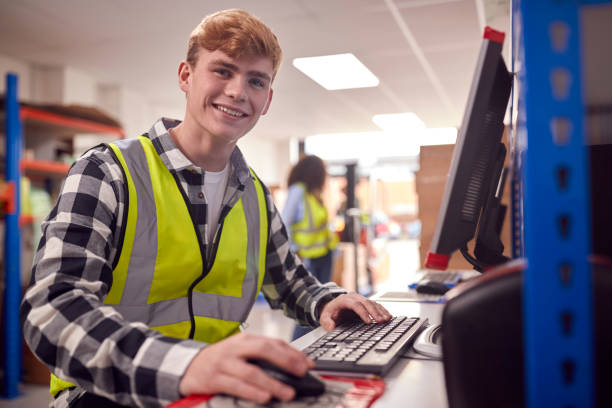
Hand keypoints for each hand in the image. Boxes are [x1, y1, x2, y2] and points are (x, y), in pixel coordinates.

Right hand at [179, 332, 314, 402]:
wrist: (188, 366)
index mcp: (245, 339)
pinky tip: (264, 398)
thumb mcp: (241, 352)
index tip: (309, 364)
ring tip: (288, 392)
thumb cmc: (222, 360)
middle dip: (286, 361)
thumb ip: (264, 357)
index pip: (274, 343)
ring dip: (272, 383)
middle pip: (264, 350)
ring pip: (252, 372)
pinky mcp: (214, 379)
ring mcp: (224, 363)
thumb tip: (295, 365)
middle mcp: (235, 348)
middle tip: (302, 373)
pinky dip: (252, 392)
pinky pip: (236, 386)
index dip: (294, 353)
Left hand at [319, 292, 391, 329]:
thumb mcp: (324, 317)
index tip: (369, 321)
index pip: (355, 305)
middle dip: (374, 312)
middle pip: (366, 303)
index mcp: (344, 300)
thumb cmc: (330, 312)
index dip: (363, 313)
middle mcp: (354, 297)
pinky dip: (382, 310)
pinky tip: (388, 316)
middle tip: (381, 321)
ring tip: (387, 319)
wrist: (333, 305)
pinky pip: (375, 305)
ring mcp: (361, 299)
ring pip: (372, 303)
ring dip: (380, 311)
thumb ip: (326, 322)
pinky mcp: (366, 302)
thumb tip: (331, 327)